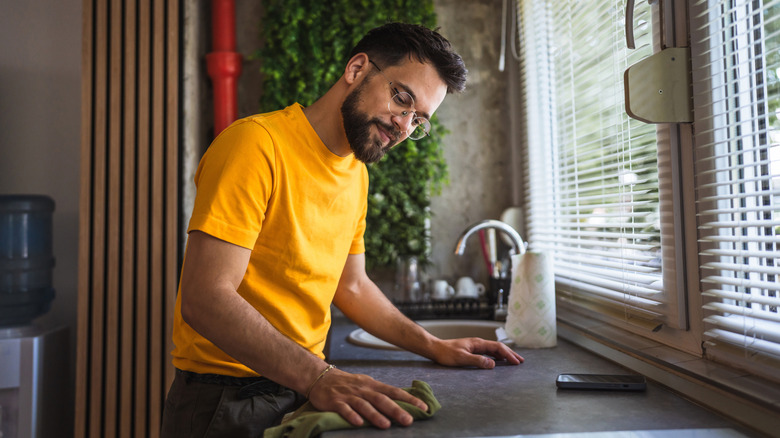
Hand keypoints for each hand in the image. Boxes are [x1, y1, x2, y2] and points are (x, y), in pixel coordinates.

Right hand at [306, 368, 427, 428]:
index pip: (394, 391)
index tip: (423, 407)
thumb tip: (402, 402)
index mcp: (372, 385)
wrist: (320, 377)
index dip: (409, 399)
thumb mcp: (366, 384)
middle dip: (396, 410)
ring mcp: (349, 395)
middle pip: (381, 399)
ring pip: (364, 405)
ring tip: (386, 425)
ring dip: (375, 415)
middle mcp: (363, 389)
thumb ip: (381, 393)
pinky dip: (351, 415)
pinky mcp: (335, 402)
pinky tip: (359, 423)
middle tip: (409, 420)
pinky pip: (344, 409)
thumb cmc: (347, 383)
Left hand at [432, 338, 523, 368]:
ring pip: (494, 349)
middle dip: (510, 354)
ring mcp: (475, 346)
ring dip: (505, 354)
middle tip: (521, 361)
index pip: (498, 348)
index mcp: (478, 343)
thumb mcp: (462, 358)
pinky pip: (488, 352)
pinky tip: (498, 361)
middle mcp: (478, 343)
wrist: (435, 348)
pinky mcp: (472, 350)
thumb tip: (493, 364)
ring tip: (513, 360)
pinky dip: (497, 356)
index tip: (516, 362)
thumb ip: (478, 361)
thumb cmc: (446, 353)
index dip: (508, 355)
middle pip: (498, 347)